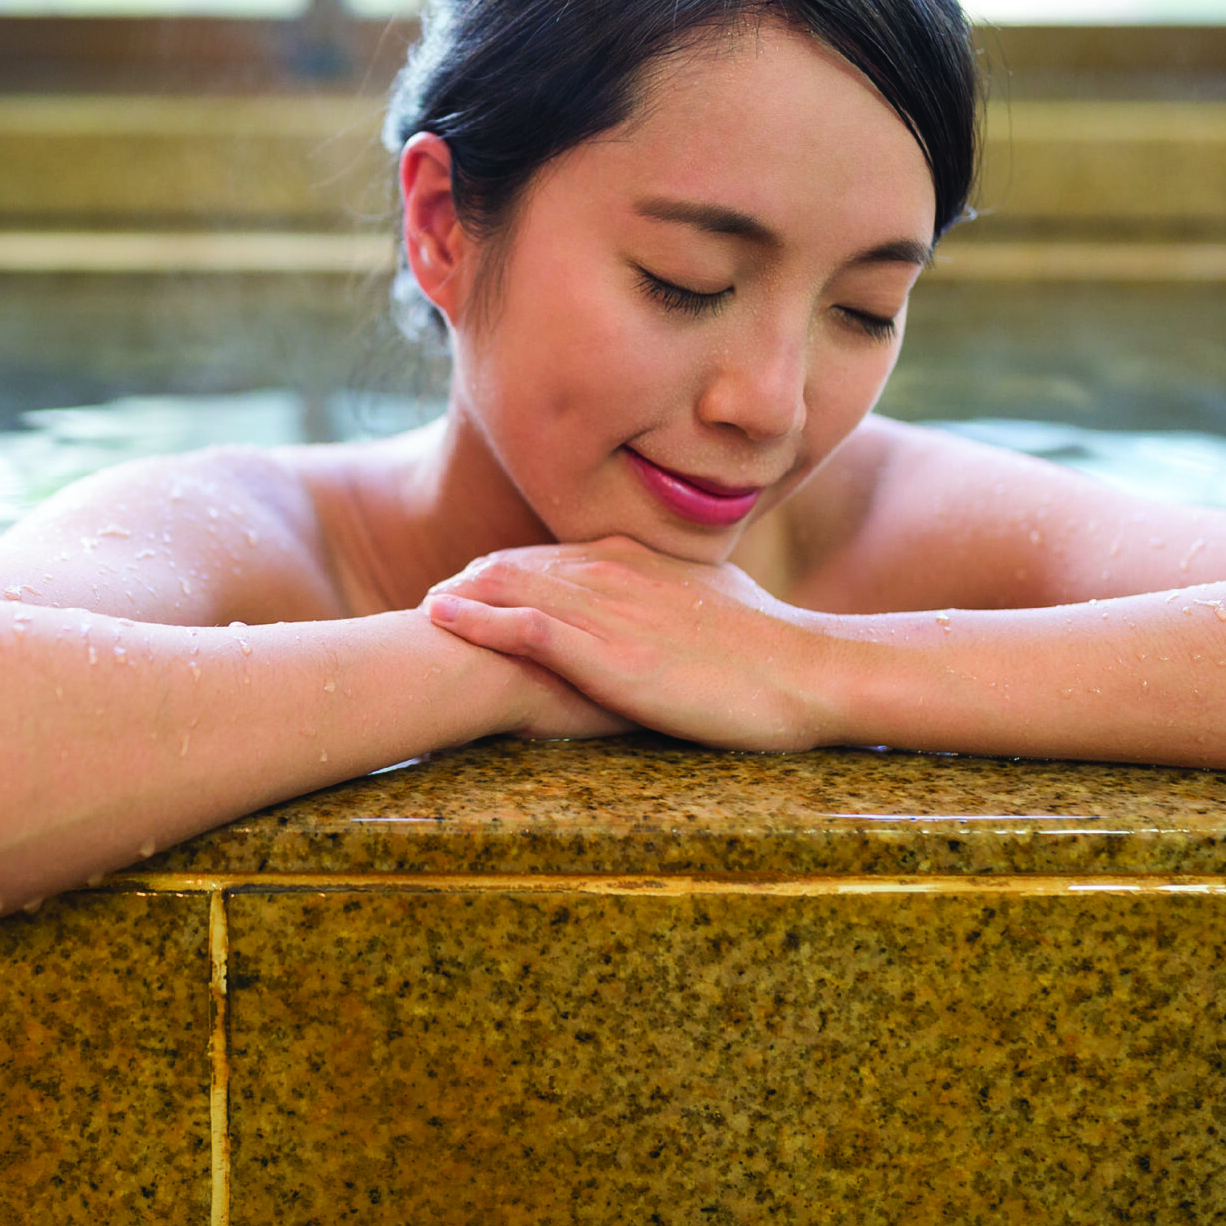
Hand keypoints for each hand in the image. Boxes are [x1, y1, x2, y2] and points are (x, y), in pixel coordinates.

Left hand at [424, 536, 834, 750]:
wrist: (807, 671)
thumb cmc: (770, 645)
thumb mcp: (709, 601)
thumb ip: (668, 596)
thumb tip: (660, 604)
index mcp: (637, 559)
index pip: (549, 555)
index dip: (502, 570)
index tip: (469, 583)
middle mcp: (614, 571)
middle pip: (517, 565)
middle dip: (468, 580)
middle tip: (430, 598)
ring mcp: (609, 611)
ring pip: (511, 587)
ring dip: (459, 596)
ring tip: (418, 607)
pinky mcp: (610, 656)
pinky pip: (526, 628)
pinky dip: (478, 621)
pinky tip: (442, 619)